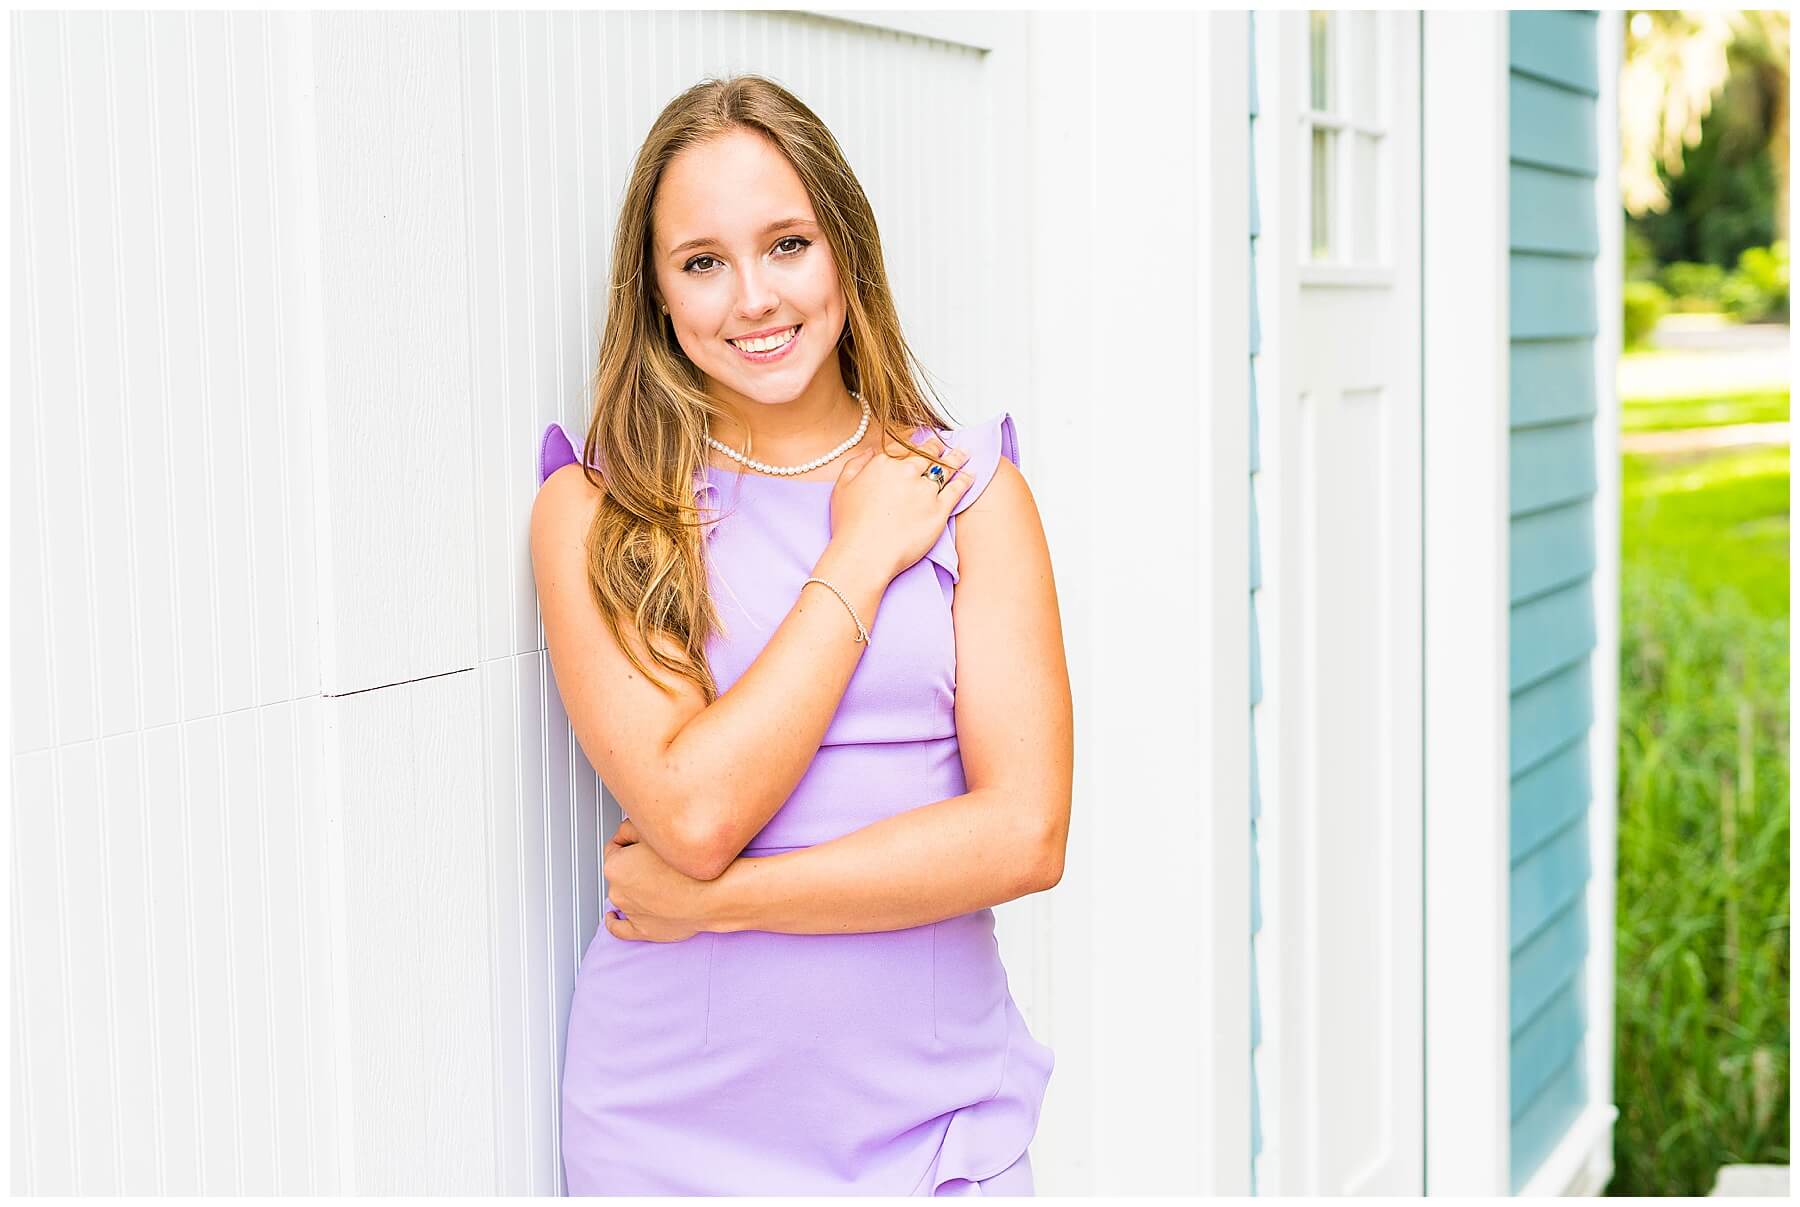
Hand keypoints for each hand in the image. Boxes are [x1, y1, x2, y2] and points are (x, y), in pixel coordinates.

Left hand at [601, 819, 710, 942]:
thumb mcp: (655, 832)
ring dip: (636, 888)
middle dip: (635, 864)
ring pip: (626, 895)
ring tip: (660, 880)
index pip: (615, 846)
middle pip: (622, 872)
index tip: (643, 841)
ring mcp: (630, 912)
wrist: (712, 892)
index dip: (631, 840)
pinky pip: (619, 929)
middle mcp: (618, 891)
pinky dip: (615, 922)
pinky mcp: (643, 930)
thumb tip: (625, 832)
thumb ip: (632, 828)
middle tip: (658, 859)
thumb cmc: (689, 865)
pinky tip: (613, 917)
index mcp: (615, 867)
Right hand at [828, 433, 973, 581]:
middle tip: (945, 445)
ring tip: (964, 454)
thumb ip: (856, 464)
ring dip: (956, 458)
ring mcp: (925, 490)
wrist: (863, 555)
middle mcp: (906, 472)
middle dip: (937, 448)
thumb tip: (870, 452)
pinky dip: (965, 480)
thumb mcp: (842, 487)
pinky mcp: (939, 510)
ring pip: (945, 467)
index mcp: (883, 464)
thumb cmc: (849, 526)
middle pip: (927, 453)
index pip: (904, 447)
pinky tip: (970, 475)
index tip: (921, 442)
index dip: (915, 444)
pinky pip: (957, 489)